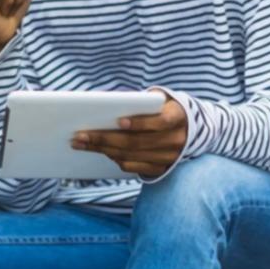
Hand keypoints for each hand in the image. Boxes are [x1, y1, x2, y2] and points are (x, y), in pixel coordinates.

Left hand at [72, 95, 187, 177]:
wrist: (190, 128)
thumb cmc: (163, 108)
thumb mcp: (159, 100)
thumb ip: (140, 101)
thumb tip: (104, 103)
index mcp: (177, 117)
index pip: (160, 122)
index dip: (140, 123)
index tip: (118, 121)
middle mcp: (177, 140)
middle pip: (137, 142)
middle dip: (105, 138)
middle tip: (79, 134)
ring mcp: (170, 157)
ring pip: (132, 155)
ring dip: (103, 150)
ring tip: (81, 143)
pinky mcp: (162, 168)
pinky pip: (135, 167)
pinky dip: (117, 159)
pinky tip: (101, 151)